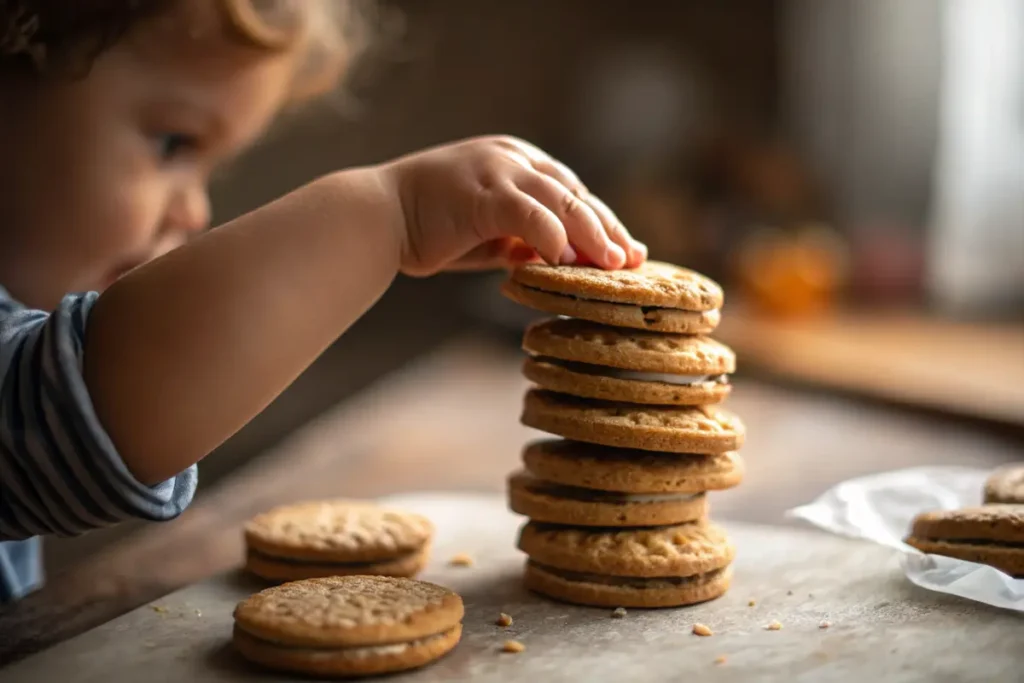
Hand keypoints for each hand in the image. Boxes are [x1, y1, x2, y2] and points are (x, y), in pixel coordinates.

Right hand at [382, 135, 646, 275]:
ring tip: (613, 264)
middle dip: (607, 228)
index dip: (601, 222)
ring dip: (592, 233)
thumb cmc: (429, 228)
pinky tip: (569, 259)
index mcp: (515, 160)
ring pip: (561, 200)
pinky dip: (553, 235)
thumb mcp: (489, 233)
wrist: (376, 218)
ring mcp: (497, 170)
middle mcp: (512, 157)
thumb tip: (560, 259)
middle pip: (574, 192)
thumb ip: (523, 239)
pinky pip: (529, 214)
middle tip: (632, 260)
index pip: (570, 191)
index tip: (627, 251)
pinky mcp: (482, 192)